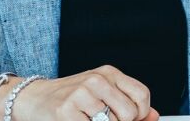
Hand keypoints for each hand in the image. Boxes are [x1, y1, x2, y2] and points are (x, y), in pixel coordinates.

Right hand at [11, 65, 156, 120]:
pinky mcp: (66, 110)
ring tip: (88, 119)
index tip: (131, 118)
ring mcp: (81, 94)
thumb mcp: (103, 94)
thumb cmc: (71, 98)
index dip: (141, 113)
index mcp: (109, 73)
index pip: (142, 95)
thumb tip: (155, 116)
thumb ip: (128, 104)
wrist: (33, 98)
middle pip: (129, 113)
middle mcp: (97, 80)